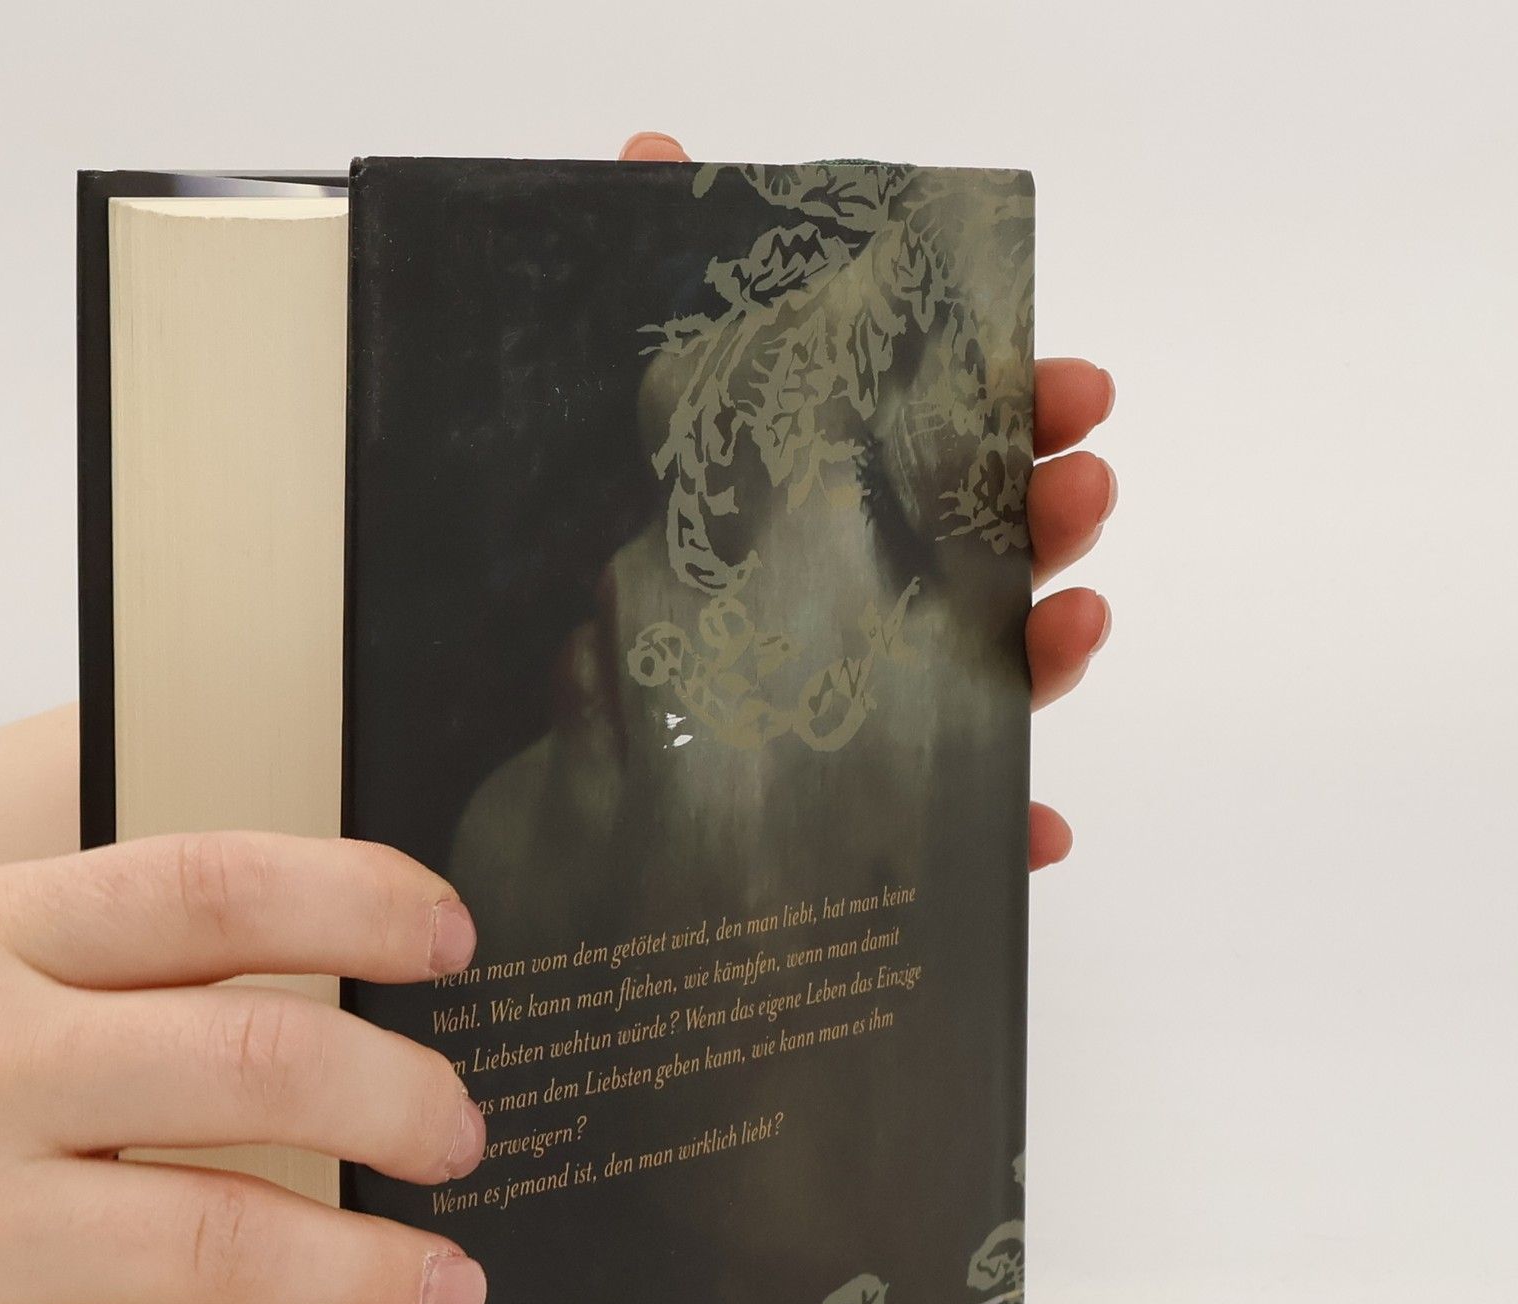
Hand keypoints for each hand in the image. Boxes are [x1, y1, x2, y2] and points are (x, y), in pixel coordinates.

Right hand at [0, 834, 485, 1303]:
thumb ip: (47, 961)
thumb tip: (238, 981)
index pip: (211, 887)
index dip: (361, 901)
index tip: (448, 938)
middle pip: (263, 1063)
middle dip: (405, 1101)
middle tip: (461, 1136)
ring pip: (225, 1245)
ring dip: (373, 1276)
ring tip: (444, 1291)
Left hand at [623, 133, 1116, 871]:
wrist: (529, 806)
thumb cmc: (608, 611)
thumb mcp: (630, 454)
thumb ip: (662, 315)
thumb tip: (652, 145)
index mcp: (809, 528)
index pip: (929, 460)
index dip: (1007, 417)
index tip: (1070, 386)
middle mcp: (842, 625)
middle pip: (968, 572)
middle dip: (1039, 519)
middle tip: (1082, 481)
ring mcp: (852, 735)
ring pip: (972, 697)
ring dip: (1038, 657)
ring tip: (1074, 624)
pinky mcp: (840, 840)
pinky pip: (931, 850)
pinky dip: (996, 844)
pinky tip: (1037, 838)